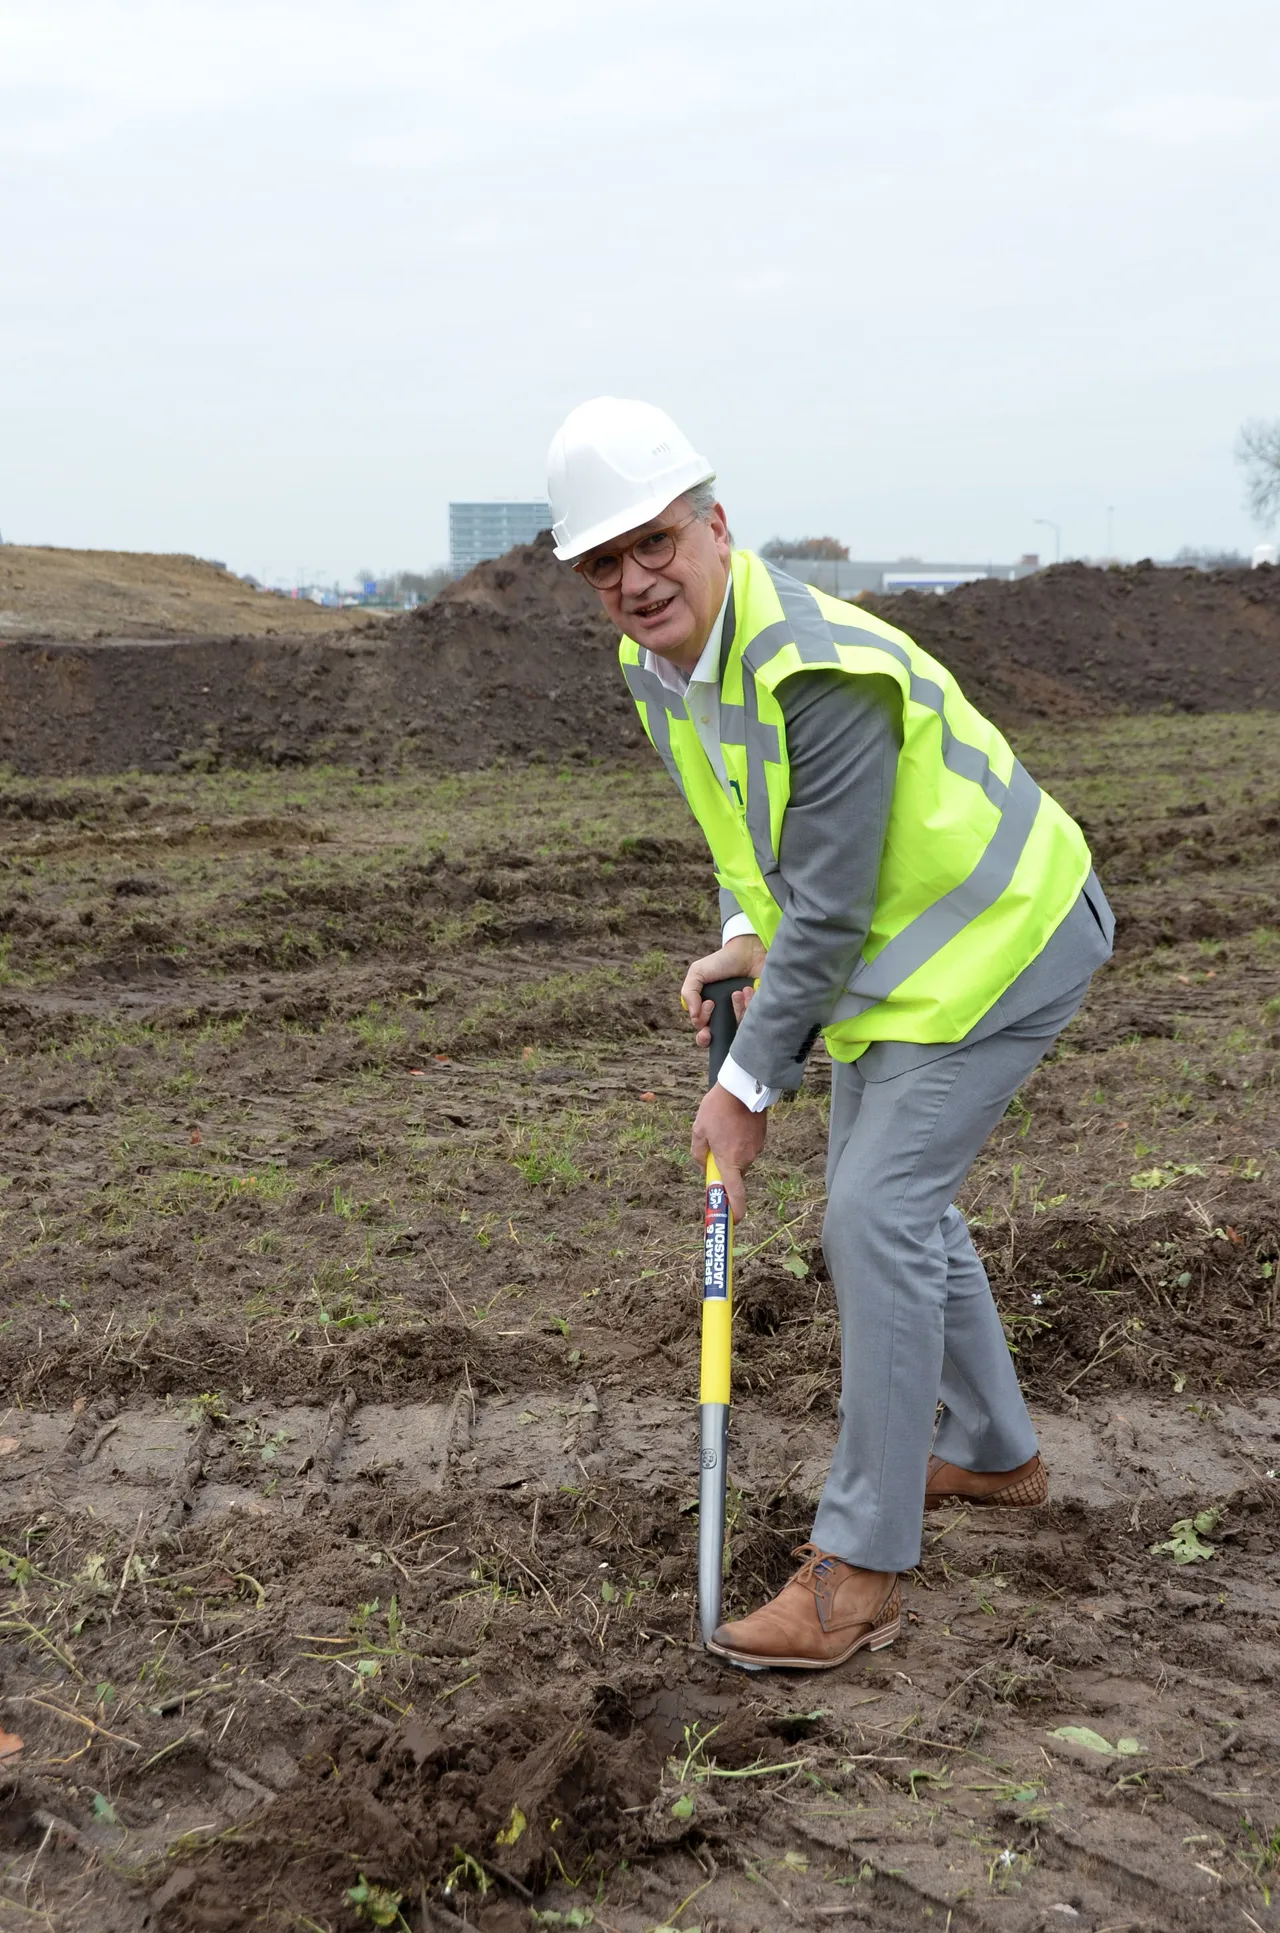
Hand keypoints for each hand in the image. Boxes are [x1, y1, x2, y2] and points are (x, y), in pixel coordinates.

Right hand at [681, 934, 765, 1047]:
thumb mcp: (697, 972)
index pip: (704, 1034)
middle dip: (715, 1035)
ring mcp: (743, 1017)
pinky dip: (749, 1005)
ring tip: (737, 992)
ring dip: (736, 1011)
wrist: (748, 951)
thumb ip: (689, 993)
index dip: (703, 1032)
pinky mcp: (759, 1014)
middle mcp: (726, 1018)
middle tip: (712, 1028)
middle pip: (720, 1041)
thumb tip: (694, 1016)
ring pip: (738, 1031)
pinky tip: (748, 990)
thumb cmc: (722, 962)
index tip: (708, 1006)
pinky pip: (755, 1022)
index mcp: (709, 1012)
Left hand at [690, 1084, 765, 1222]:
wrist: (743, 1086)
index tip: (733, 1221)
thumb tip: (704, 1166)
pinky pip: (747, 1147)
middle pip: (733, 1173)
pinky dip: (738, 1141)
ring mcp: (756, 1148)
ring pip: (739, 1159)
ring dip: (730, 1151)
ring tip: (722, 1127)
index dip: (734, 1209)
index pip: (734, 1193)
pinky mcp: (761, 1138)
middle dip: (722, 1166)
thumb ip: (699, 1153)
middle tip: (711, 1146)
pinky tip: (732, 1124)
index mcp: (729, 1160)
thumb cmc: (717, 1108)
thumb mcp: (698, 1130)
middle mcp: (745, 1158)